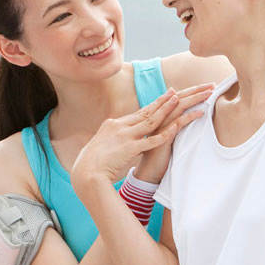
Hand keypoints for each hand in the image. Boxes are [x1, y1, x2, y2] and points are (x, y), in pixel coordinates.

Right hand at [71, 85, 211, 189]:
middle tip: (178, 90)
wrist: (85, 174)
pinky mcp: (129, 149)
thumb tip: (121, 141)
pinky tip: (176, 126)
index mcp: (114, 124)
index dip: (155, 103)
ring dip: (166, 109)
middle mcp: (120, 126)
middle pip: (147, 111)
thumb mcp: (104, 146)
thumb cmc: (92, 163)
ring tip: (179, 99)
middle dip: (164, 100)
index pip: (139, 112)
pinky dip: (165, 133)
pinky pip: (151, 140)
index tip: (167, 95)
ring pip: (150, 120)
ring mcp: (125, 136)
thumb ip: (114, 140)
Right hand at [135, 84, 214, 182]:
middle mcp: (158, 118)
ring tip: (210, 93)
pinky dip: (190, 116)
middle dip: (196, 90)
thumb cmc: (159, 155)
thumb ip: (175, 125)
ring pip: (179, 107)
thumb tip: (189, 117)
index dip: (191, 90)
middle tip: (212, 84)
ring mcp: (160, 127)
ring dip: (196, 98)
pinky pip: (178, 123)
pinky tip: (201, 113)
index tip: (206, 86)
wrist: (147, 172)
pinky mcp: (163, 137)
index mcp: (159, 115)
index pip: (177, 98)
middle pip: (179, 98)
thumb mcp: (167, 136)